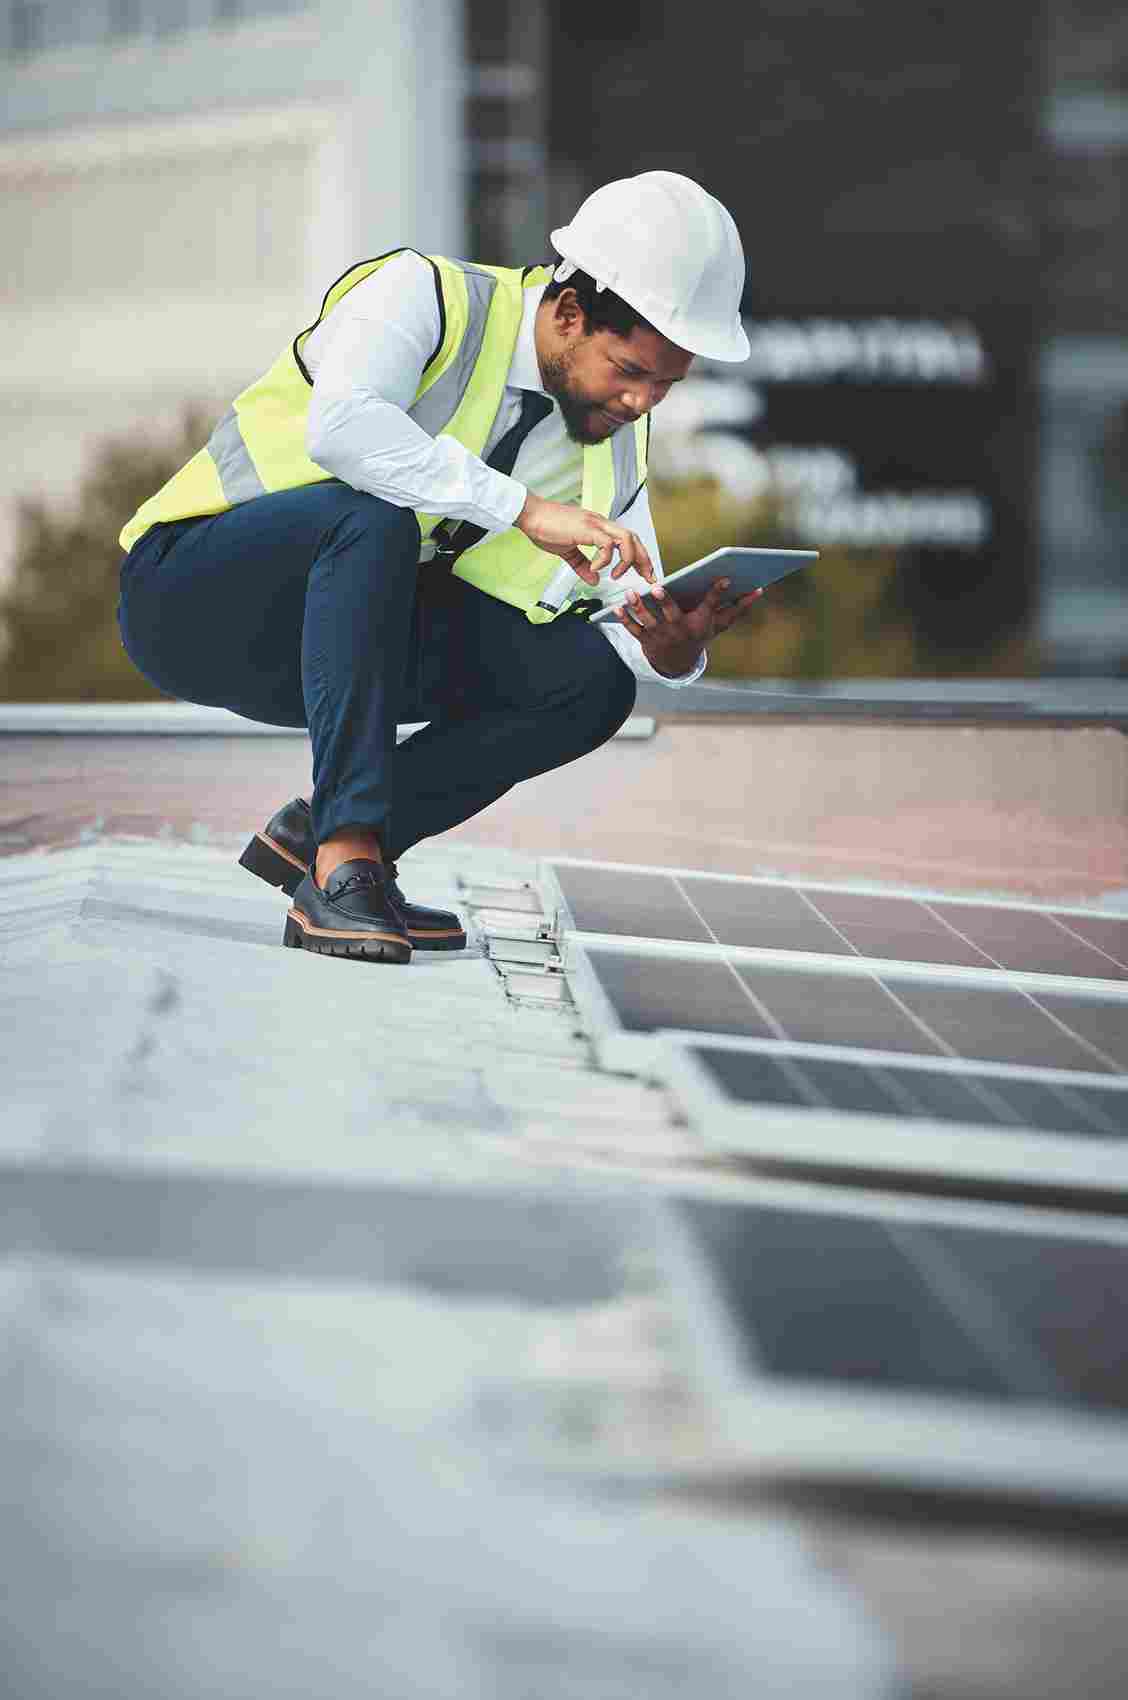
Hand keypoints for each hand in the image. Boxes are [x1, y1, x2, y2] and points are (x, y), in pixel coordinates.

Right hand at [515, 493, 655, 586]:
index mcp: (599, 527)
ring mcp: (596, 524)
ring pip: (627, 539)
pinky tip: (596, 568)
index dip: (639, 557)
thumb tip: (594, 579)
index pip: (628, 540)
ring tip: (617, 575)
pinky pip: (606, 544)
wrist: (531, 515)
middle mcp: (602, 523)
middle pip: (635, 539)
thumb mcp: (567, 552)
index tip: (644, 573)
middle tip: (648, 578)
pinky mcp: (587, 528)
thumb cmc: (546, 528)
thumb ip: (582, 566)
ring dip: (627, 560)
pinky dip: (605, 560)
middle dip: (644, 560)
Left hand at [613, 578, 764, 676]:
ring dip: (639, 608)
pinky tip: (616, 607)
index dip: (719, 591)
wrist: (677, 663)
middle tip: (658, 588)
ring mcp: (661, 636)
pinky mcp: (645, 640)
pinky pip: (633, 629)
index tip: (725, 577)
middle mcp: (680, 631)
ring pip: (649, 621)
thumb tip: (761, 590)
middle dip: (665, 602)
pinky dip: (624, 619)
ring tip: (631, 593)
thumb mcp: (719, 625)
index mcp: (699, 624)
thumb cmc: (699, 635)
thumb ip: (738, 607)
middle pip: (672, 615)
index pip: (711, 605)